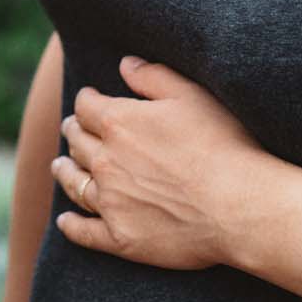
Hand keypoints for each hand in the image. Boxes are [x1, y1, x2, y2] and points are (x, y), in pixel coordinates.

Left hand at [50, 56, 272, 269]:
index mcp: (118, 123)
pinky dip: (71, 226)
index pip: (85, 107)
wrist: (241, 207)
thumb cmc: (223, 145)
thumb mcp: (191, 96)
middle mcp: (105, 161)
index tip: (89, 100)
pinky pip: (84, 232)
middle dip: (74, 132)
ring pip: (74, 183)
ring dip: (64, 172)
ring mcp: (111, 202)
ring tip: (60, 167)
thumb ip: (153, 77)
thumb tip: (124, 64)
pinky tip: (64, 222)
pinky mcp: (121, 238)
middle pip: (76, 142)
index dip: (86, 101)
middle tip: (73, 131)